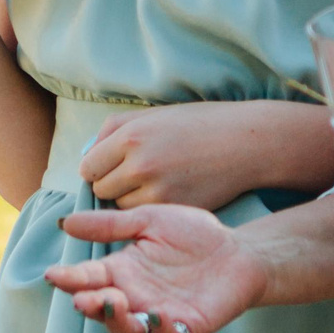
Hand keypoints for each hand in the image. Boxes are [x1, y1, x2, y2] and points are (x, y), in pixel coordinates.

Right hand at [42, 206, 268, 332]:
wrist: (238, 250)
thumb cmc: (193, 234)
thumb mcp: (149, 221)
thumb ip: (110, 225)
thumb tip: (65, 222)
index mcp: (121, 272)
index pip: (88, 279)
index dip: (71, 279)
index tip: (54, 275)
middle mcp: (134, 298)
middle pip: (103, 311)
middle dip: (90, 306)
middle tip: (83, 297)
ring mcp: (159, 315)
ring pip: (129, 331)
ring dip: (117, 322)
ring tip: (113, 303)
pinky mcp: (187, 327)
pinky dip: (162, 332)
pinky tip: (157, 316)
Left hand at [81, 102, 297, 209]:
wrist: (246, 143)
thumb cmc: (199, 124)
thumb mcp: (153, 115)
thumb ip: (113, 130)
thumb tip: (87, 154)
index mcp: (131, 136)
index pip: (88, 167)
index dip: (98, 167)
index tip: (111, 166)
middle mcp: (140, 165)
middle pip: (101, 190)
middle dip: (112, 184)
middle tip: (134, 175)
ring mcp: (158, 192)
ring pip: (120, 208)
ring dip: (129, 199)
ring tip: (154, 183)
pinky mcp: (174, 211)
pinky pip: (144, 217)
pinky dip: (149, 210)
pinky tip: (167, 193)